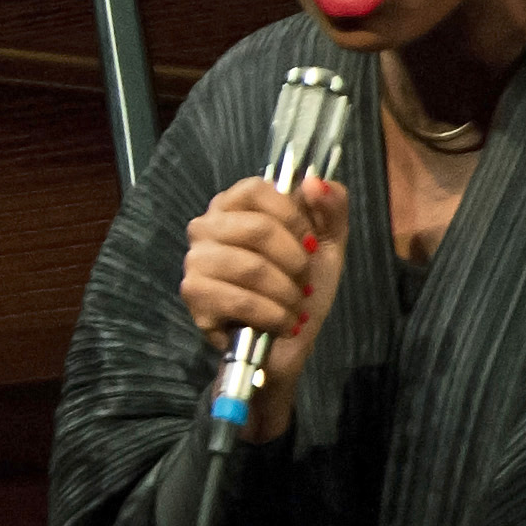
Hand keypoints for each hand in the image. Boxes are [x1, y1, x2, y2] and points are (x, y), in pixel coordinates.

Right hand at [178, 172, 349, 441]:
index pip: (257, 189)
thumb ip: (330, 206)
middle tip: (303, 283)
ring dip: (285, 293)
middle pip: (256, 229)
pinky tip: (280, 323)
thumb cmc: (300, 287)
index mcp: (233, 205)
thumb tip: (313, 182)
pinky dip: (272, 315)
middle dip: (294, 262)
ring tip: (293, 307)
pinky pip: (239, 301)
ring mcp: (195, 263)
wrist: (284, 342)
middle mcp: (205, 228)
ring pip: (250, 268)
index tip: (310, 245)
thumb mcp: (327, 243)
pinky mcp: (194, 298)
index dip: (294, 217)